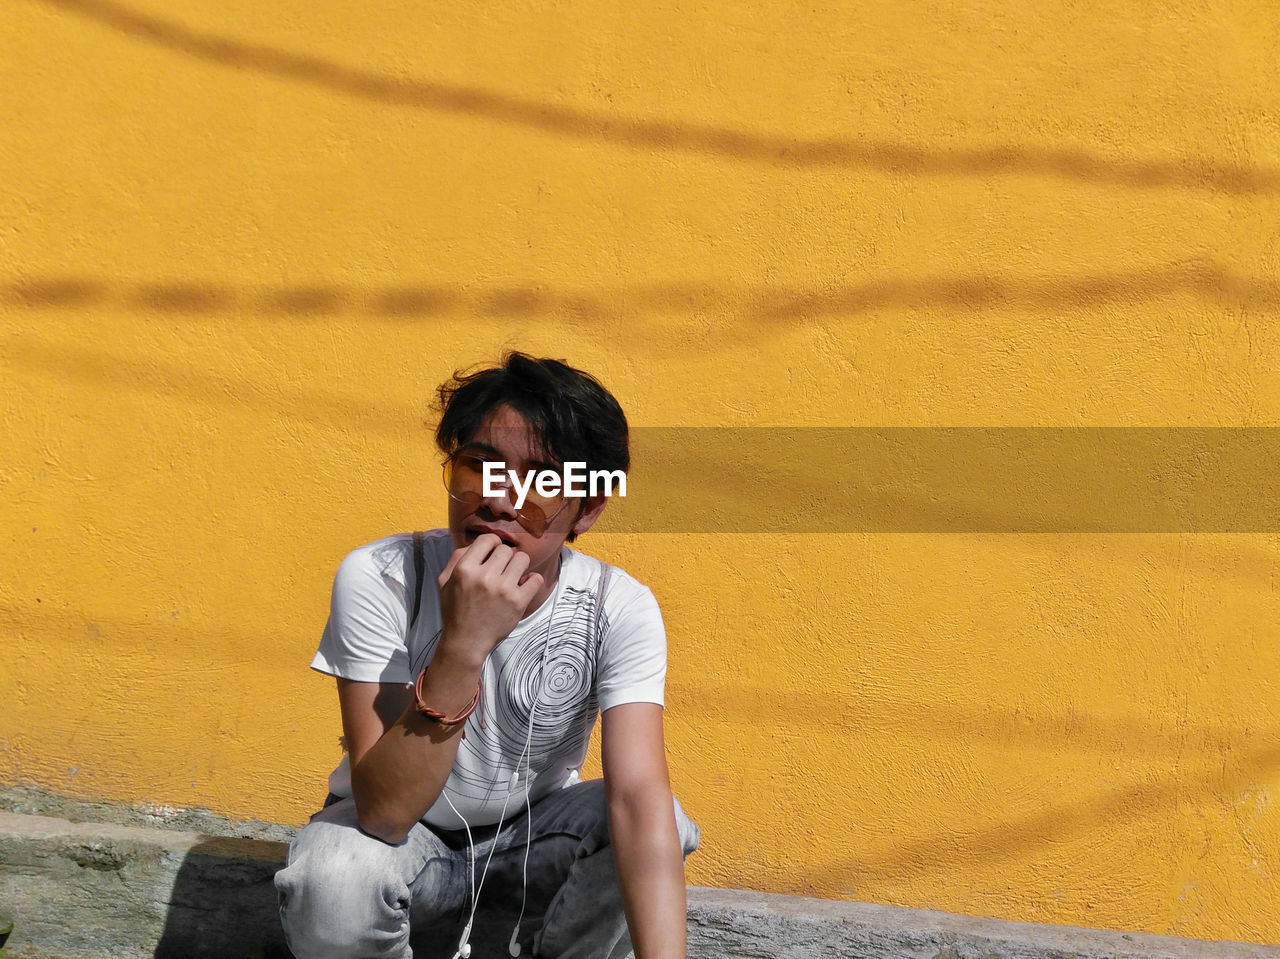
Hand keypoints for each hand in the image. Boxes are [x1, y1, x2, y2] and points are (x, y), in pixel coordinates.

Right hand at [436, 534, 543, 661]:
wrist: (466, 642)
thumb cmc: (455, 611)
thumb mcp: (444, 582)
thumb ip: (456, 558)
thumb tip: (476, 544)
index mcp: (465, 570)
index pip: (487, 539)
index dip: (492, 543)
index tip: (494, 553)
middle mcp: (484, 577)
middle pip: (506, 549)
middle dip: (505, 558)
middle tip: (501, 570)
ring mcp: (503, 589)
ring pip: (522, 559)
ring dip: (518, 567)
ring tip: (512, 577)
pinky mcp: (517, 602)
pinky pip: (535, 579)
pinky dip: (532, 581)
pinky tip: (523, 586)